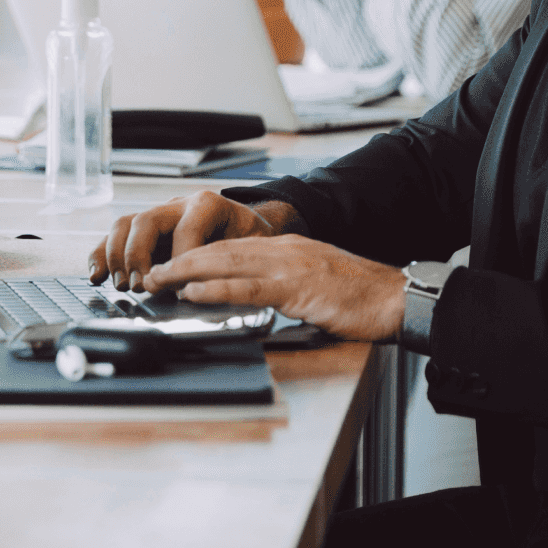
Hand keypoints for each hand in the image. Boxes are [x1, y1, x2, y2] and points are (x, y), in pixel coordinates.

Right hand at [88, 193, 301, 290]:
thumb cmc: (250, 236)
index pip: (186, 230)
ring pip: (125, 224)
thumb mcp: (253, 244)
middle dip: (139, 255)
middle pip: (146, 221)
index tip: (181, 287)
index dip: (180, 259)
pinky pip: (116, 235)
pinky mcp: (145, 228)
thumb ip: (235, 259)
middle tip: (141, 286)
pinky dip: (101, 254)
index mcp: (208, 205)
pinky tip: (97, 275)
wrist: (247, 224)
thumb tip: (215, 286)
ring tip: (121, 285)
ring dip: (116, 256)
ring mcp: (159, 215)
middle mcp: (179, 205)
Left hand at [144, 235, 406, 342]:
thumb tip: (263, 300)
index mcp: (291, 248)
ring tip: (158, 279)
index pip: (236, 247)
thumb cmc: (363, 296)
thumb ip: (290, 286)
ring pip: (228, 262)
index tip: (174, 265)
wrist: (395, 297)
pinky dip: (216, 288)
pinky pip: (248, 287)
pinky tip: (193, 293)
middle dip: (183, 258)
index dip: (201, 254)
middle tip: (152, 271)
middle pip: (223, 250)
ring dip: (188, 270)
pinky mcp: (297, 288)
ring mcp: (290, 266)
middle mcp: (286, 250)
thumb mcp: (319, 284)